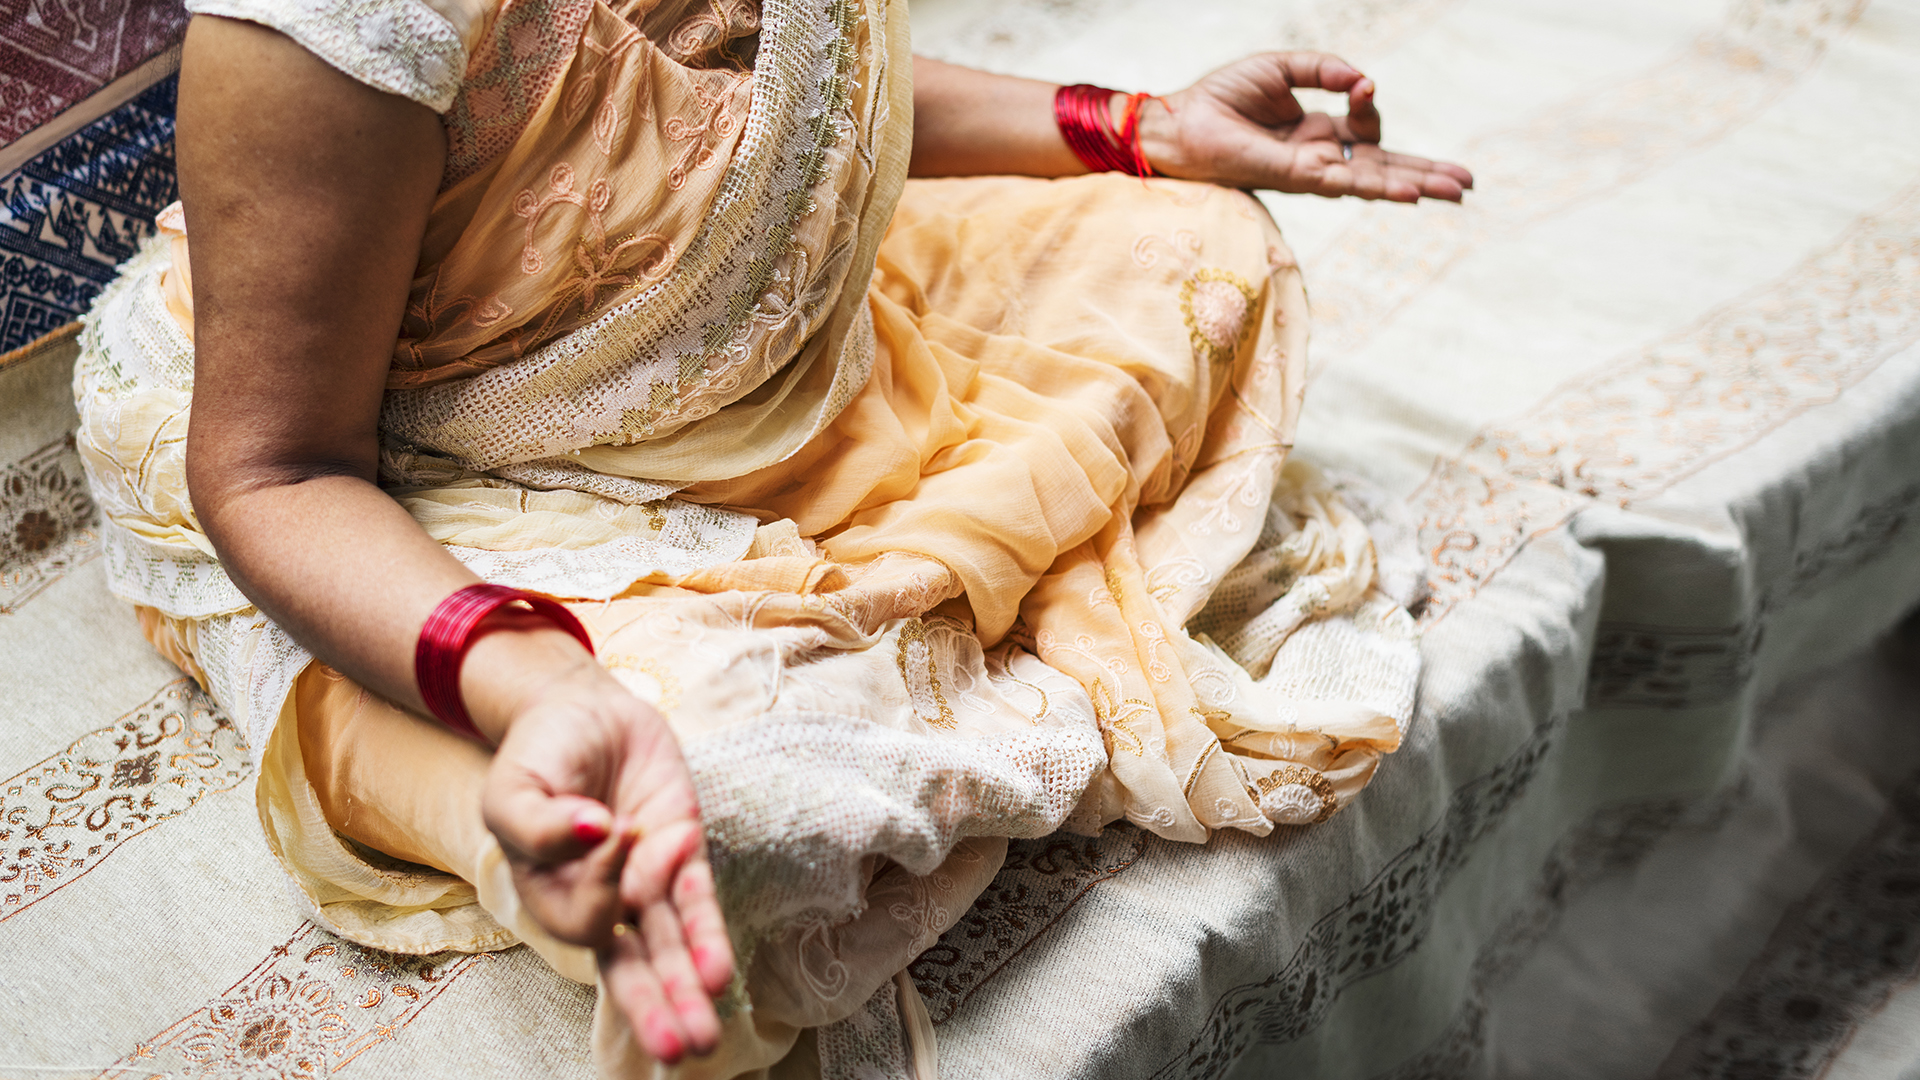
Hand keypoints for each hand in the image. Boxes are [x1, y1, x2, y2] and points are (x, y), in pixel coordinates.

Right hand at [478, 655, 733, 1062]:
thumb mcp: (513, 786)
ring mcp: (644, 879)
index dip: (602, 886)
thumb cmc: (540, 753)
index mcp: (550, 893)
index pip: (582, 919)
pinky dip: (709, 935)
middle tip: (678, 1048)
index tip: (615, 828)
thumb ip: (536, 823)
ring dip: (689, 989)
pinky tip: (720, 973)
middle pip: (628, 964)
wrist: (582, 707)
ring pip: (669, 947)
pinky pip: (699, 903)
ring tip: (707, 1038)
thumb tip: (593, 834)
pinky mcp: (683, 852)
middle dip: (654, 1007)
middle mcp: (599, 898)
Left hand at [1141, 52, 1472, 201]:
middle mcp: (1319, 158)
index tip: (1361, 85)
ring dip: (1418, 185)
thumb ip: (1323, 69)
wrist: (1178, 124)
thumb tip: (1363, 79)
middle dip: (1426, 173)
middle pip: (1384, 166)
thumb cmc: (1221, 98)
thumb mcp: (1279, 69)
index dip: (1369, 104)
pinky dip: (1381, 187)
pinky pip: (1346, 183)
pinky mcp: (1296, 179)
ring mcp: (1311, 172)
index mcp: (1317, 133)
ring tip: (1457, 192)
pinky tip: (1411, 192)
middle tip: (1467, 183)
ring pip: (1375, 181)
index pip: (1364, 126)